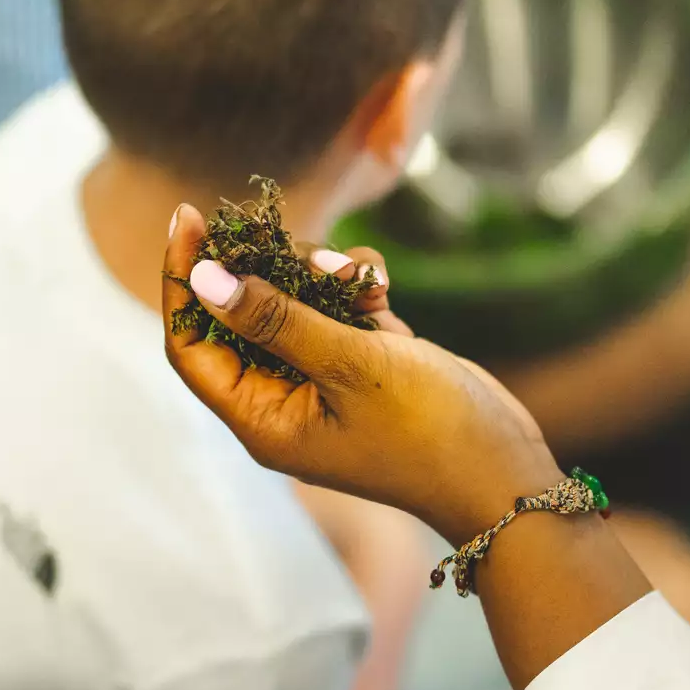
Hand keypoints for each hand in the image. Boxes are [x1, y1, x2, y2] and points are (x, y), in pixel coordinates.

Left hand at [162, 204, 561, 544]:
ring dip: (319, 276)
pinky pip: (337, 311)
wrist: (506, 471)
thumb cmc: (428, 431)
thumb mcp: (349, 366)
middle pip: (238, 316)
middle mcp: (282, 401)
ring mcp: (323, 381)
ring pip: (292, 304)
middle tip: (288, 235)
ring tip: (354, 275)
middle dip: (265, 270)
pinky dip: (355, 290)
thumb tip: (204, 279)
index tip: (191, 217)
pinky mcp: (363, 364)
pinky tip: (381, 289)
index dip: (183, 281)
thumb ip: (275, 319)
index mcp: (261, 419)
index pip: (191, 344)